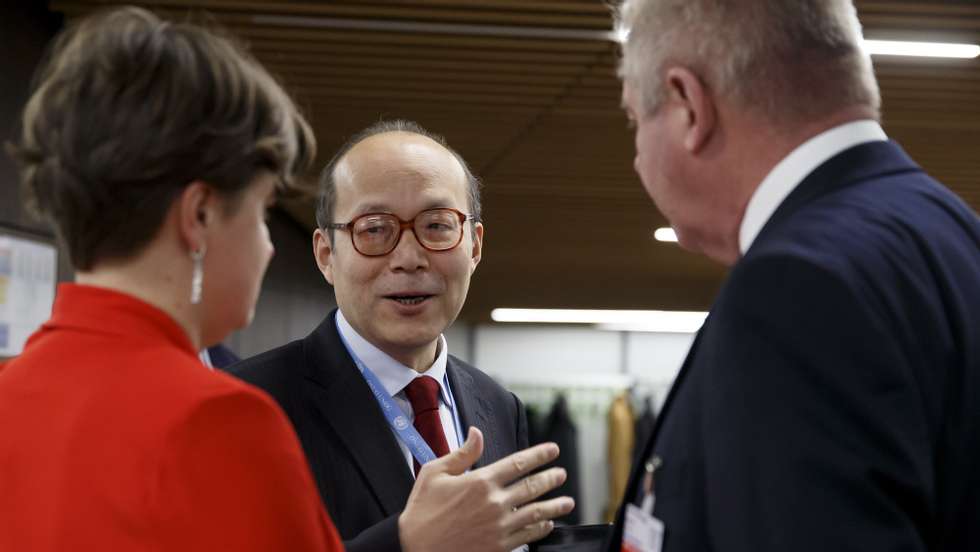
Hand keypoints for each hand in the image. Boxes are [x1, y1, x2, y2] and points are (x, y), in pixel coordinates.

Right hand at [398, 427, 574, 551]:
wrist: (415, 548)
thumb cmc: (422, 512)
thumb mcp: (435, 473)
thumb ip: (462, 453)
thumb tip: (477, 433)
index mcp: (480, 481)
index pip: (518, 463)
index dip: (539, 455)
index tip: (552, 450)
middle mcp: (494, 503)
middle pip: (532, 487)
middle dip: (551, 478)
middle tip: (561, 474)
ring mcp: (499, 527)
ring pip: (537, 513)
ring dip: (555, 506)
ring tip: (567, 502)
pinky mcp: (499, 547)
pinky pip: (528, 536)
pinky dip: (541, 529)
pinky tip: (547, 524)